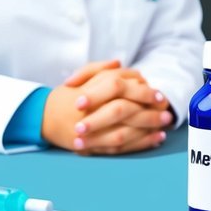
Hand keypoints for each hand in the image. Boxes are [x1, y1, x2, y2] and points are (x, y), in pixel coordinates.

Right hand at [42, 61, 170, 154]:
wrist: (43, 117)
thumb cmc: (68, 96)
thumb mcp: (82, 76)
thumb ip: (100, 68)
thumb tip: (119, 63)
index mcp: (89, 91)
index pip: (119, 88)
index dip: (142, 92)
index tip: (160, 96)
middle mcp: (89, 111)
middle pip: (124, 111)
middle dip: (148, 114)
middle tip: (167, 116)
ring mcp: (89, 130)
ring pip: (122, 132)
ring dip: (146, 131)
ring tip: (164, 130)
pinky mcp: (90, 146)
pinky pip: (117, 147)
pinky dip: (138, 145)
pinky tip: (153, 140)